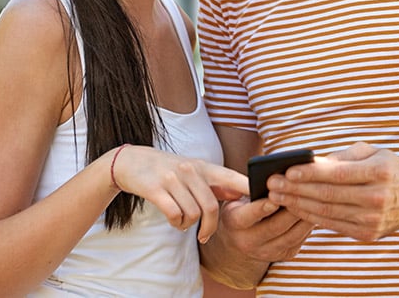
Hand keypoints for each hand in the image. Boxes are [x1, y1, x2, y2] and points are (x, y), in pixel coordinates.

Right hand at [110, 146, 248, 242]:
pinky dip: (176, 223)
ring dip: (189, 225)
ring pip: (193, 213)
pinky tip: (174, 221)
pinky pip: (174, 214)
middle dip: (210, 228)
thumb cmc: (168, 169)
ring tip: (182, 222)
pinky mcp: (156, 189)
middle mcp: (192, 170)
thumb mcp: (195, 170)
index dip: (249, 189)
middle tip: (205, 237)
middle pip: (212, 207)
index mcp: (205, 167)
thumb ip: (217, 183)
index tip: (266, 199)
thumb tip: (243, 193)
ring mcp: (174, 179)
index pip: (233, 178)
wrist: (132, 161)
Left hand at [269, 142, 398, 241]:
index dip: (310, 173)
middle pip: (327, 195)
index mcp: (379, 171)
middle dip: (296, 189)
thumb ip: (342, 157)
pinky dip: (311, 217)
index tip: (286, 170)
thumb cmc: (390, 168)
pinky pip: (332, 225)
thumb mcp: (372, 152)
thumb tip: (310, 162)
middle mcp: (377, 197)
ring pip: (326, 212)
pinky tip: (295, 208)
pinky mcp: (367, 234)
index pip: (337, 174)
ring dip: (298, 204)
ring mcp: (372, 219)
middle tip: (272, 184)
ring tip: (277, 196)